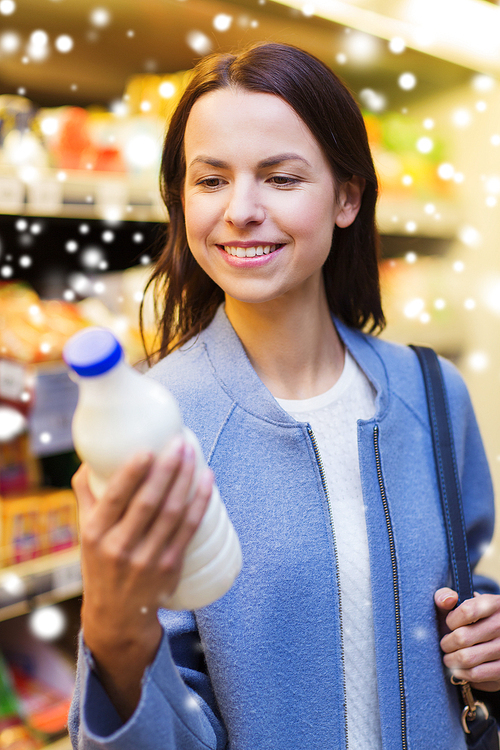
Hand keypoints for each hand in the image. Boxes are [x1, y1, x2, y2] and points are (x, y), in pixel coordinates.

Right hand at [72, 436, 212, 717]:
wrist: (117, 615)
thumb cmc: (101, 563)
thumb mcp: (86, 532)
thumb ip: (88, 496)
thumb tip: (89, 459)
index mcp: (95, 534)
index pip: (114, 499)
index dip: (131, 474)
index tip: (147, 449)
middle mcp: (120, 548)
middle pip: (148, 503)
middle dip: (167, 469)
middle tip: (179, 442)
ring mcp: (147, 559)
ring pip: (172, 514)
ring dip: (185, 480)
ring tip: (193, 454)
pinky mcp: (170, 567)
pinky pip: (189, 530)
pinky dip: (200, 503)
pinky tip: (207, 481)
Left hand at [435, 587, 499, 691]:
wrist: (498, 634)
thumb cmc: (474, 617)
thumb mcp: (464, 601)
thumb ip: (447, 595)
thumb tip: (447, 600)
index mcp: (493, 604)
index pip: (466, 611)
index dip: (451, 620)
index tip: (450, 624)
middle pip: (462, 637)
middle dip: (446, 643)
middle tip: (445, 645)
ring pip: (467, 658)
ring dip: (451, 660)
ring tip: (449, 658)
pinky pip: (476, 674)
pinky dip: (462, 673)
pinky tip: (459, 669)